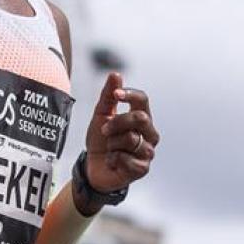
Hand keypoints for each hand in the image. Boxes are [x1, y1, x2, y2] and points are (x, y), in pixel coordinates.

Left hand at [85, 72, 158, 192]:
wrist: (93, 167)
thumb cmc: (100, 139)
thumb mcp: (100, 115)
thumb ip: (108, 96)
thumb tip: (116, 74)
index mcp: (141, 118)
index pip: (143, 100)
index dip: (130, 95)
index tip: (116, 95)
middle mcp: (150, 133)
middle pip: (139, 118)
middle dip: (116, 122)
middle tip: (104, 130)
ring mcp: (148, 151)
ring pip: (130, 139)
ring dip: (112, 144)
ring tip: (110, 149)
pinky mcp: (143, 168)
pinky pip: (125, 157)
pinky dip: (112, 158)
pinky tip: (112, 161)